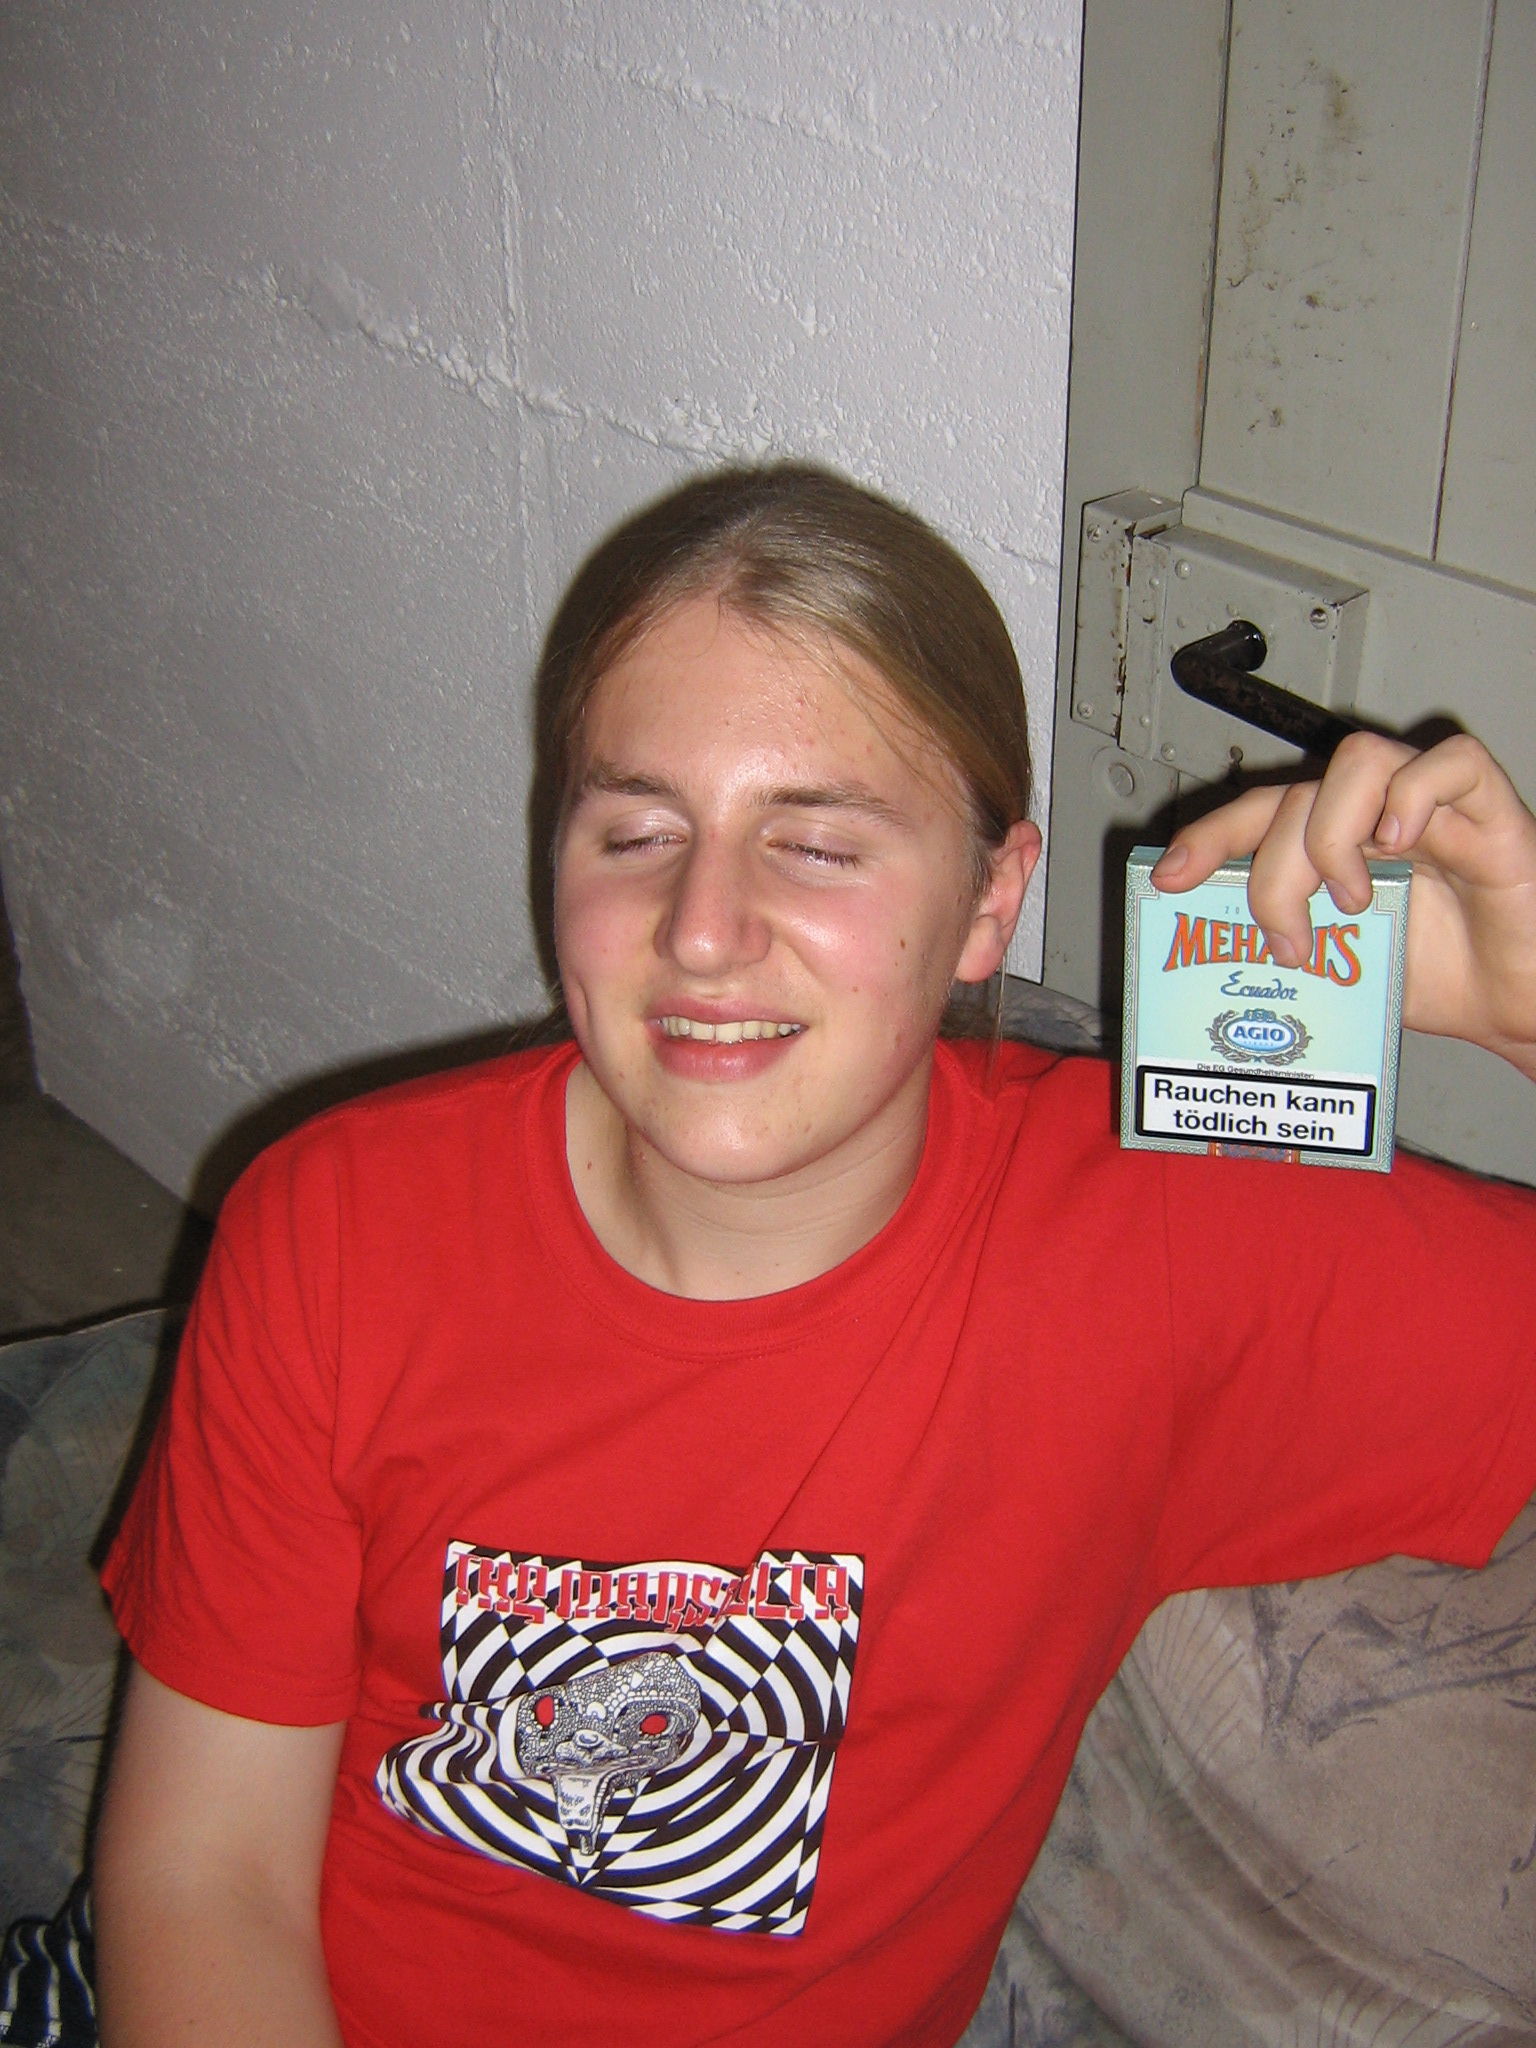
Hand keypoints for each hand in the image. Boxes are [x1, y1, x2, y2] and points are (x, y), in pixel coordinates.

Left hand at [1149, 733, 1535, 1080]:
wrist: (1520, 1007)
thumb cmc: (1441, 981)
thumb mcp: (1338, 970)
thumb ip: (1287, 949)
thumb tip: (1213, 963)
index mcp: (1334, 845)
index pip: (1258, 813)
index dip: (1208, 836)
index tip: (1168, 877)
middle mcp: (1376, 816)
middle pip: (1296, 796)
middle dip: (1273, 870)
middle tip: (1289, 939)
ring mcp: (1433, 808)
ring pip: (1359, 763)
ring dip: (1335, 835)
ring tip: (1352, 902)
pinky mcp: (1493, 812)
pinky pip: (1452, 763)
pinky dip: (1416, 793)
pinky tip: (1402, 843)